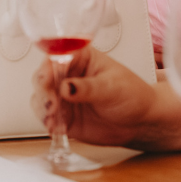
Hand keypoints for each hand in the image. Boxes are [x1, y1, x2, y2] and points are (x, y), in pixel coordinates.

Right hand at [30, 45, 161, 148]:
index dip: (49, 66)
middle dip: (43, 89)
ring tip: (53, 117)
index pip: (58, 54)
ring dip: (42, 107)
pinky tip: (56, 126)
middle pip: (43, 75)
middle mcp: (69, 74)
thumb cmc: (132, 95)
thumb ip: (89, 87)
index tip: (48, 79)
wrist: (139, 122)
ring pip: (40, 96)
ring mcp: (64, 95)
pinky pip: (46, 116)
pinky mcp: (63, 115)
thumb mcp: (113, 87)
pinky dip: (46, 121)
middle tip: (51, 102)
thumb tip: (67, 87)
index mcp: (82, 57)